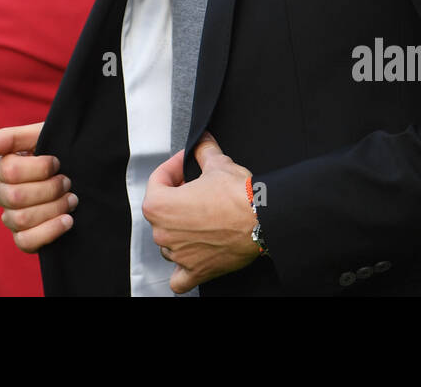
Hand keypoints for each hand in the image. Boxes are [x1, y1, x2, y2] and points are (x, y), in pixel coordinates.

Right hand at [0, 123, 75, 252]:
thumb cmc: (57, 150)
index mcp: (0, 167)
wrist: (82, 170)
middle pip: (15, 197)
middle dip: (49, 189)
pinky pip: (26, 242)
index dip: (39, 168)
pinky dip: (49, 232)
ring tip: (71, 199)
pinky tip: (67, 220)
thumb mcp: (39, 135)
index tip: (57, 162)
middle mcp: (1, 193)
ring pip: (22, 220)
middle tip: (67, 181)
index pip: (10, 171)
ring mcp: (10, 217)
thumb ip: (8, 138)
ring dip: (54, 208)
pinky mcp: (23, 237)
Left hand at [142, 131, 260, 292]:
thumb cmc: (237, 195)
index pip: (157, 180)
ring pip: (169, 242)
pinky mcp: (196, 271)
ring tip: (200, 217)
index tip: (186, 162)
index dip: (174, 166)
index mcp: (159, 205)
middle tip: (197, 187)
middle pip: (161, 212)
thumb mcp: (217, 164)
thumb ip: (203, 151)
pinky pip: (179, 279)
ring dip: (180, 230)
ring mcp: (178, 255)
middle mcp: (163, 233)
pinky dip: (182, 270)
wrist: (262, 219)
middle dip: (177, 197)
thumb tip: (202, 142)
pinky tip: (190, 259)